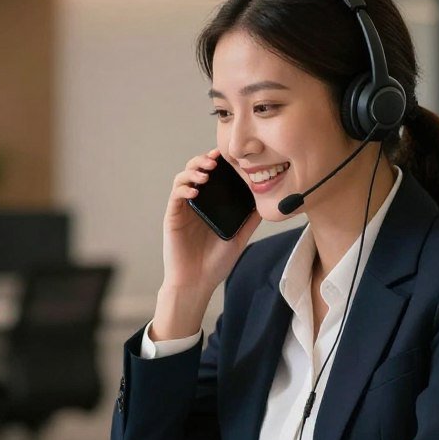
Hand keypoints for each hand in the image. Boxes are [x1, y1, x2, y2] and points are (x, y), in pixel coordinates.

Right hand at [153, 149, 261, 338]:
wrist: (197, 283)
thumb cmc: (215, 263)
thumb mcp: (239, 238)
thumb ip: (249, 220)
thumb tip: (266, 203)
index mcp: (209, 205)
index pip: (211, 175)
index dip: (217, 162)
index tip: (229, 155)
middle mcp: (195, 204)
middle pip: (194, 171)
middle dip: (203, 160)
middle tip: (216, 159)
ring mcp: (183, 210)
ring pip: (182, 179)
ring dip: (193, 171)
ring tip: (206, 172)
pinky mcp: (172, 218)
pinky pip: (175, 196)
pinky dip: (184, 188)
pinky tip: (195, 190)